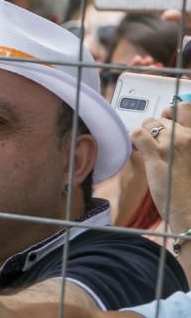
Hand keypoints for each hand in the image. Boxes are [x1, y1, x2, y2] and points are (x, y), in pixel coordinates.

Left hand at [132, 102, 190, 227]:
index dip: (171, 112)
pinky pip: (137, 134)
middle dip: (155, 128)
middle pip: (163, 116)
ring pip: (149, 123)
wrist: (190, 209)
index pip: (184, 108)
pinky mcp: (157, 155)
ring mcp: (174, 144)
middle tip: (153, 143)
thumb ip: (184, 140)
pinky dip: (133, 140)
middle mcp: (189, 136)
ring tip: (146, 150)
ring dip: (144, 134)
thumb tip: (165, 123)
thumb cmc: (189, 184)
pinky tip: (137, 152)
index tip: (166, 122)